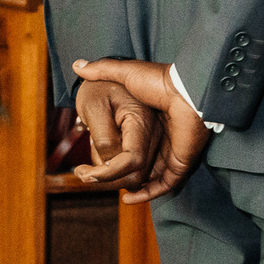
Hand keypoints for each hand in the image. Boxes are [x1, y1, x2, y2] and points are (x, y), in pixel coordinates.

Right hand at [71, 57, 211, 201]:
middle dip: (118, 173)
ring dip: (129, 185)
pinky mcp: (179, 164)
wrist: (186, 91)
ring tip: (108, 188)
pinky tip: (128, 198)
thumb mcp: (126, 73)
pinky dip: (146, 194)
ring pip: (149, 178)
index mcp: (149, 121)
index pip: (128, 143)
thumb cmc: (158, 81)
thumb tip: (77, 66)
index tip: (93, 157)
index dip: (111, 152)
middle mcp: (161, 140)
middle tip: (95, 177)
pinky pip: (163, 186)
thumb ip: (103, 70)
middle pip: (138, 163)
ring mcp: (171, 153)